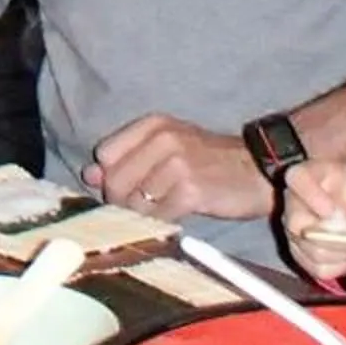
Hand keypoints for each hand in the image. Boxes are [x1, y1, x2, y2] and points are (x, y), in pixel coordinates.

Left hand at [87, 114, 271, 223]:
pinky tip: (179, 212)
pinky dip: (163, 220)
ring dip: (145, 212)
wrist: (256, 170)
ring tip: (166, 205)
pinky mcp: (191, 190)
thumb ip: (126, 159)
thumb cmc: (207, 161)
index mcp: (153, 124)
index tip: (130, 185)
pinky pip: (157, 215)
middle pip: (115, 181)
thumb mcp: (166, 149)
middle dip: (123, 200)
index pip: (105, 154)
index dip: (112, 176)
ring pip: (134, 202)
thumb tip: (89, 175)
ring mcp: (177, 164)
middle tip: (147, 203)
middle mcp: (163, 138)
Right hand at [277, 160, 345, 284]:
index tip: (332, 212)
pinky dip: (339, 265)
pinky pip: (316, 267)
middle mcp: (294, 201)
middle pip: (295, 222)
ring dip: (339, 252)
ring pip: (308, 249)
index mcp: (310, 175)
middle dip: (330, 237)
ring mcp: (294, 229)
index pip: (296, 178)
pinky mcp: (301, 253)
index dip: (311, 196)